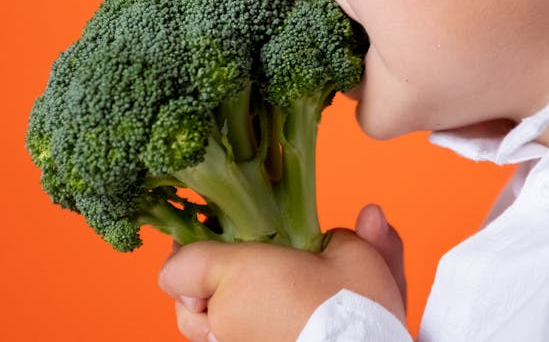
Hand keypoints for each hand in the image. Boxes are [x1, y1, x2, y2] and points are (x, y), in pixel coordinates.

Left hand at [158, 204, 406, 341]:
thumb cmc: (358, 313)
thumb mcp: (362, 260)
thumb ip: (355, 234)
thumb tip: (370, 218)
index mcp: (238, 278)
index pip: (177, 268)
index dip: (187, 252)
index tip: (211, 240)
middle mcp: (224, 321)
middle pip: (185, 305)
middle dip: (203, 288)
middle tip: (236, 271)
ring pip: (206, 333)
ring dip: (223, 314)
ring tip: (260, 300)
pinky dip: (247, 332)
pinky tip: (277, 322)